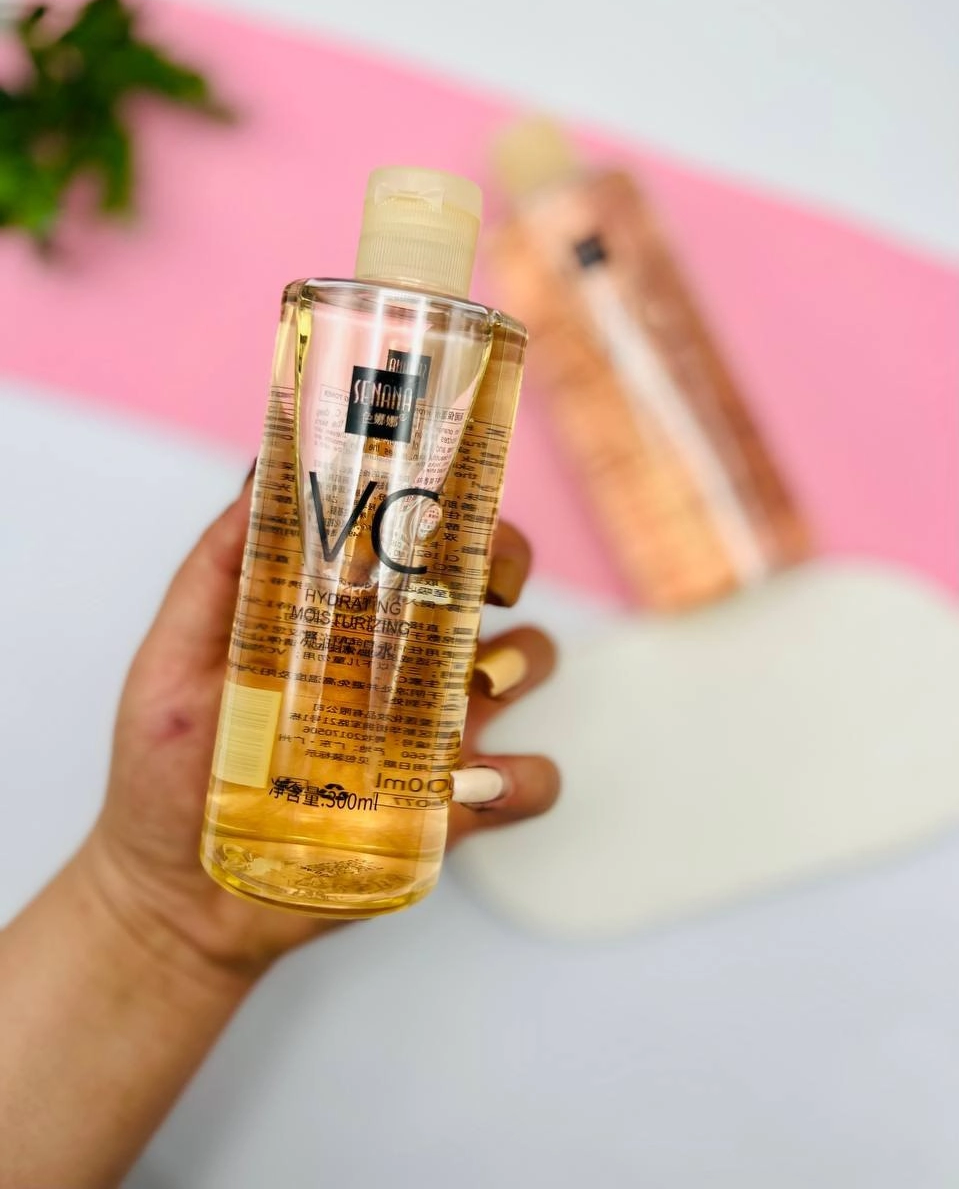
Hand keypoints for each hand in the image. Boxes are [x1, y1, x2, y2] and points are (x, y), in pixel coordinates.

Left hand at [82, 474, 558, 980]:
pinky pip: (526, 782)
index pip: (406, 536)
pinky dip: (522, 778)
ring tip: (478, 680)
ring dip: (523, 657)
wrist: (177, 898)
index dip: (440, 498)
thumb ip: (214, 573)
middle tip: (484, 572)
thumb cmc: (166, 776)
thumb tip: (257, 476)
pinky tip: (469, 785)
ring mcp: (432, 731)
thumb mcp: (173, 662)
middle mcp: (399, 660)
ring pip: (526, 663)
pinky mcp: (453, 809)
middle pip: (486, 582)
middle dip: (504, 559)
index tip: (442, 482)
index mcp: (344, 617)